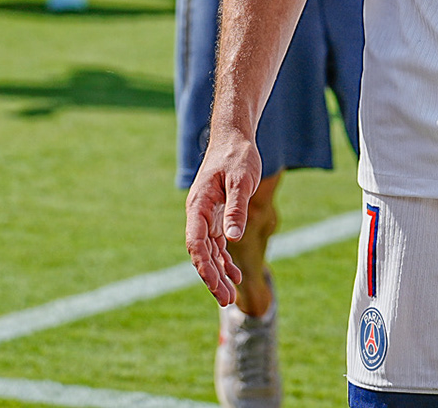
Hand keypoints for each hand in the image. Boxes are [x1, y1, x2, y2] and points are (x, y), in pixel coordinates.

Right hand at [186, 129, 263, 306]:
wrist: (234, 138)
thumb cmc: (237, 155)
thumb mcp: (241, 179)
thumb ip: (236, 207)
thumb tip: (233, 238)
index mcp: (198, 206)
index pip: (196, 243)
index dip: (205, 267)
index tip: (217, 285)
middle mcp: (198, 214)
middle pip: (201, 253)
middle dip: (212, 278)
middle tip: (226, 300)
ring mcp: (206, 216)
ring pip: (209, 251)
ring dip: (218, 273)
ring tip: (229, 295)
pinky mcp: (217, 215)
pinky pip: (217, 243)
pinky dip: (224, 260)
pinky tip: (234, 275)